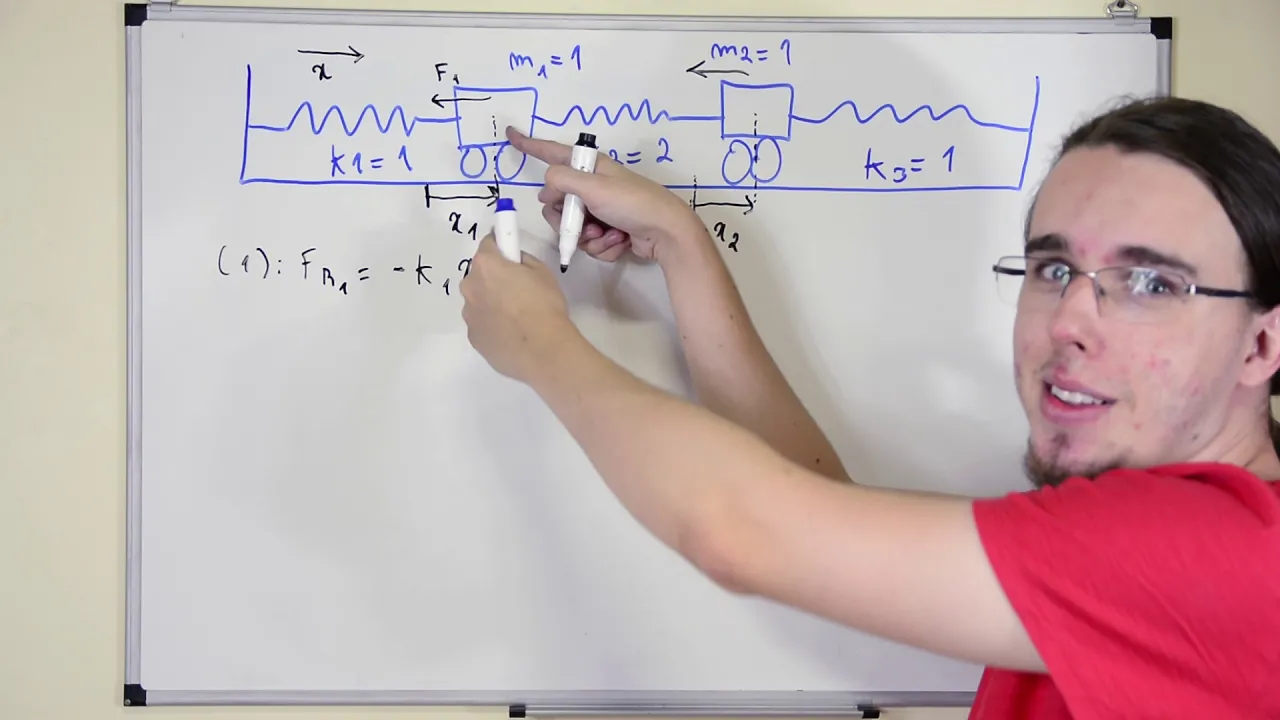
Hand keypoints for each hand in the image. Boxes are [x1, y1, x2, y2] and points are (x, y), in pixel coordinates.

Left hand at [460, 233, 580, 384]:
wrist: (544, 351)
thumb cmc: (545, 306)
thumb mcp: (542, 272)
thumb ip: (522, 261)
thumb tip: (513, 264)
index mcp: (486, 266)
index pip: (488, 245)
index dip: (502, 248)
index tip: (511, 256)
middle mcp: (470, 287)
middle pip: (479, 275)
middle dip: (494, 278)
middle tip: (518, 291)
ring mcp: (469, 315)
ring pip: (478, 301)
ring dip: (491, 304)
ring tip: (516, 319)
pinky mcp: (473, 338)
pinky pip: (481, 324)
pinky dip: (492, 326)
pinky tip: (512, 335)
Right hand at [505, 126, 706, 263]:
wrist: (666, 232)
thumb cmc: (632, 203)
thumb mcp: (593, 187)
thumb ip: (562, 181)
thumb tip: (546, 188)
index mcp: (589, 168)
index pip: (552, 152)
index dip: (530, 144)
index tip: (510, 134)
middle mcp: (593, 187)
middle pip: (557, 205)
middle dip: (567, 221)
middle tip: (584, 224)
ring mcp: (601, 210)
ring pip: (573, 229)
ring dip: (588, 238)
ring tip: (608, 235)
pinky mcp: (609, 231)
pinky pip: (590, 243)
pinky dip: (603, 246)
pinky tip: (620, 241)